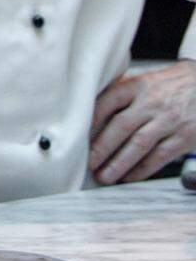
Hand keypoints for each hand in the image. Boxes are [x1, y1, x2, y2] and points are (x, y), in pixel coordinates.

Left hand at [89, 60, 195, 184]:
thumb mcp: (145, 82)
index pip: (109, 100)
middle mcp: (152, 102)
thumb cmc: (169, 87)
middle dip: (101, 148)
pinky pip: (160, 156)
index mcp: (138, 86)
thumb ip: (120, 95)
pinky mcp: (185, 136)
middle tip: (88, 164)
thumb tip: (86, 116)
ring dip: (119, 163)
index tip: (76, 136)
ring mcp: (170, 119)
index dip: (91, 119)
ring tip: (104, 176)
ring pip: (140, 144)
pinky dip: (142, 169)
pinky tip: (128, 177)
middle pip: (122, 126)